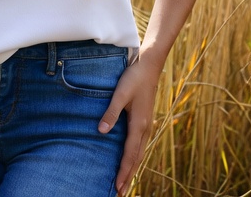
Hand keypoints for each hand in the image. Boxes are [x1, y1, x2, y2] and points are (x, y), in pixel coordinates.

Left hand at [99, 55, 160, 193]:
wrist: (149, 66)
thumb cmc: (133, 78)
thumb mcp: (120, 94)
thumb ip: (110, 112)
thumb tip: (101, 131)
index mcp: (139, 125)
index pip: (130, 154)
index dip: (123, 171)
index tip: (118, 187)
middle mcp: (145, 129)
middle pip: (137, 159)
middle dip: (128, 177)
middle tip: (120, 194)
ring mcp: (147, 126)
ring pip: (140, 154)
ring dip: (132, 169)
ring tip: (125, 184)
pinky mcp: (145, 122)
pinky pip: (140, 146)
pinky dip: (135, 158)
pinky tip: (130, 161)